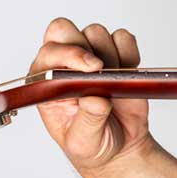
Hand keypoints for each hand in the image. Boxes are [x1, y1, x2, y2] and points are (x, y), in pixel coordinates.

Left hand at [28, 18, 152, 173]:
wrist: (120, 148)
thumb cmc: (92, 145)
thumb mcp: (83, 141)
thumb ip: (87, 120)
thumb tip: (95, 99)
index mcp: (46, 82)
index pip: (50, 52)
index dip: (70, 54)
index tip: (92, 68)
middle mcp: (65, 65)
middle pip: (65, 30)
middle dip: (86, 47)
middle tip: (102, 69)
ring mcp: (91, 58)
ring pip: (97, 33)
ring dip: (110, 55)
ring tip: (114, 83)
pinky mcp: (117, 57)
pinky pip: (124, 38)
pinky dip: (130, 53)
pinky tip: (127, 73)